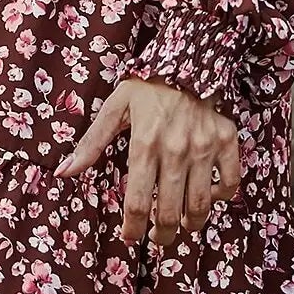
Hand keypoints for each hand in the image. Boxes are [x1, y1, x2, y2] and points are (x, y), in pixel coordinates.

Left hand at [53, 77, 241, 246]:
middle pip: (170, 212)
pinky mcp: (227, 140)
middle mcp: (176, 149)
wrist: (187, 56)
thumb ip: (90, 144)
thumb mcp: (113, 109)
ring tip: (180, 224)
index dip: (132, 228)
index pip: (138, 202)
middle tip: (156, 236)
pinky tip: (207, 198)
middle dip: (162, 234)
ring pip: (201, 205)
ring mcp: (205, 146)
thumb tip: (64, 172)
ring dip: (190, 223)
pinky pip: (230, 182)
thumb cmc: (146, 85)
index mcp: (145, 144)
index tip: (130, 236)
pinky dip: (220, 197)